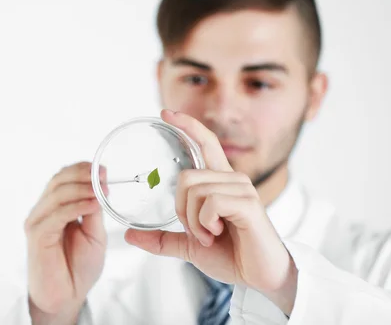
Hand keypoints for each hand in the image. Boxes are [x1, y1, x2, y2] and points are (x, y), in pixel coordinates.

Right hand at [24, 162, 106, 323]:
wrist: (68, 294)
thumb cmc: (79, 266)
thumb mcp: (94, 233)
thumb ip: (94, 211)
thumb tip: (101, 187)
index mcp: (56, 206)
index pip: (64, 178)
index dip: (81, 169)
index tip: (102, 169)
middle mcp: (44, 211)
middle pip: (58, 181)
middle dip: (82, 175)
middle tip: (102, 176)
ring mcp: (38, 221)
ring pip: (57, 194)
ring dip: (82, 189)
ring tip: (101, 191)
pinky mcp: (37, 235)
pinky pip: (57, 214)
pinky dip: (76, 206)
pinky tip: (93, 205)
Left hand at [125, 110, 296, 314]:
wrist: (261, 277)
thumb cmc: (232, 256)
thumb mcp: (190, 246)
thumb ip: (162, 238)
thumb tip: (130, 235)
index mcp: (221, 182)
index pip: (206, 142)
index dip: (187, 125)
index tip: (166, 113)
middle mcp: (233, 179)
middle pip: (186, 177)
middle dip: (182, 210)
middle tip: (198, 232)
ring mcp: (242, 189)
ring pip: (195, 191)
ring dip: (194, 222)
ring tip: (210, 236)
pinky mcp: (248, 204)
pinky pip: (210, 203)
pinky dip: (205, 225)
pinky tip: (218, 234)